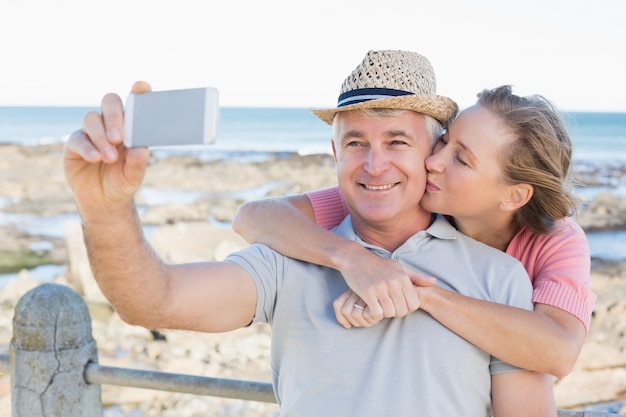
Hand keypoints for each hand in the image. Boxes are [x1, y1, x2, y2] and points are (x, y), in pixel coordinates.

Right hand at [63, 81, 151, 213]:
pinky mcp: (74, 144)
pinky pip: (78, 139)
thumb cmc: (122, 182)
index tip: (142, 86)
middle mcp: (110, 124)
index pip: (133, 104)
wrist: (103, 201)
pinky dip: (88, 148)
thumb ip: (138, 163)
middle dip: (114, 116)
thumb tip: (141, 149)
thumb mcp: (134, 176)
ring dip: (101, 137)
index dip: (138, 93)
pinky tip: (95, 158)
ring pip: (92, 119)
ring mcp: (91, 132)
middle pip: (109, 103)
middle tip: (119, 137)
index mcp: (129, 127)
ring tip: (110, 158)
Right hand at [334, 252, 435, 326]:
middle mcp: (394, 282)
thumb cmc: (379, 265)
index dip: (407, 308)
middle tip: (388, 307)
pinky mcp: (367, 292)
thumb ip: (416, 277)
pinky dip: (375, 314)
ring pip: (389, 313)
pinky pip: (377, 312)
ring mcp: (380, 287)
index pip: (414, 304)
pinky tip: (371, 307)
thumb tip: (434, 281)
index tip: (398, 304)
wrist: (355, 259)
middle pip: (402, 310)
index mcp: (403, 277)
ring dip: (384, 314)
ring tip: (380, 306)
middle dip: (395, 312)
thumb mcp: (399, 268)